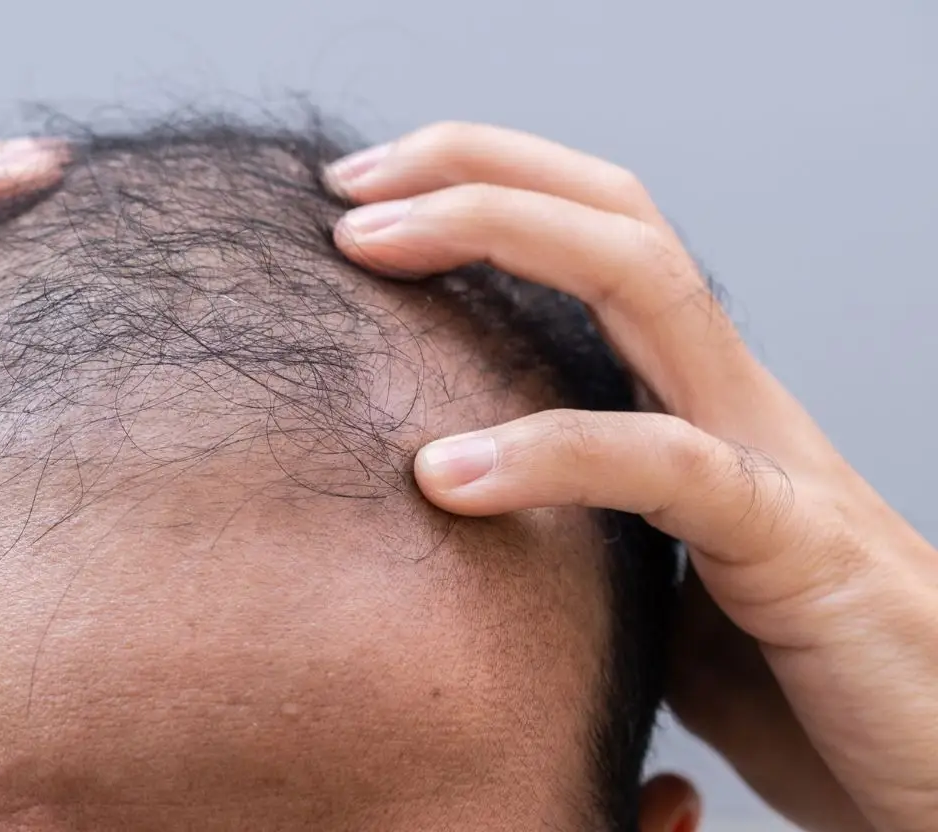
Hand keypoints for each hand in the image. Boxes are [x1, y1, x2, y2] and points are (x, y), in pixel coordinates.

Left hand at [326, 123, 937, 831]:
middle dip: (478, 171)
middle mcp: (736, 404)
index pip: (603, 243)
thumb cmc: (801, 688)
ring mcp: (772, 460)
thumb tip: (462, 534)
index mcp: (701, 404)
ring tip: (365, 244)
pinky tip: (447, 476)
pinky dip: (551, 454)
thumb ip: (585, 539)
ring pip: (645, 281)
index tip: (365, 200)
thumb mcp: (662, 589)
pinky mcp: (794, 547)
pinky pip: (667, 466)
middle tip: (347, 186)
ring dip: (496, 233)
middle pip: (618, 219)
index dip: (491, 192)